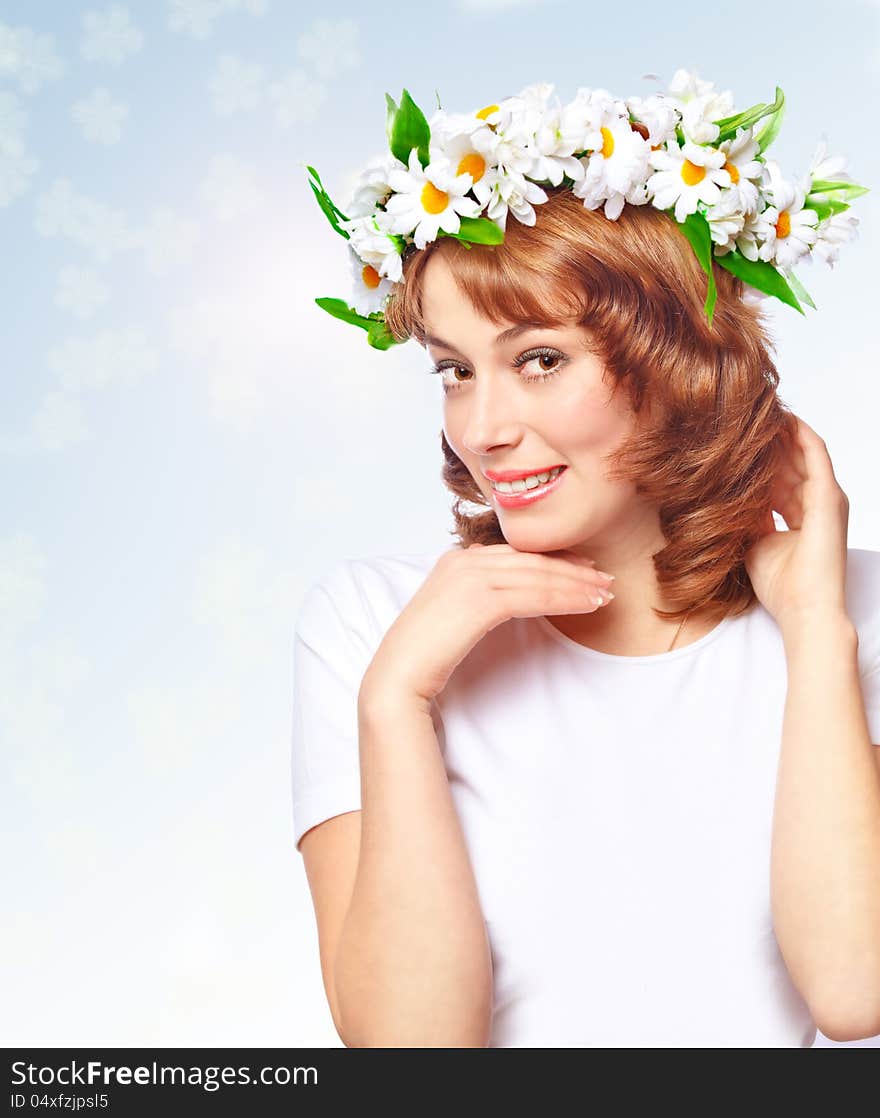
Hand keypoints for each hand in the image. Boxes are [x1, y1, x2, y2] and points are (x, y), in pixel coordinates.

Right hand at [359, 542, 615, 710]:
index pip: (517, 554)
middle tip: (606, 580)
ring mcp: (469, 576)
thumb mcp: (455, 614)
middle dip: (573, 570)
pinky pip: (533, 595)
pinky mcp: (478, 599)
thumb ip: (479, 595)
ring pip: (537, 576)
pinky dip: (565, 598)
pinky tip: (586, 606)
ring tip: (605, 595)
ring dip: (576, 585)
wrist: (399, 677)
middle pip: (531, 560)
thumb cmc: (428, 655)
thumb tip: (513, 595)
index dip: (555, 561)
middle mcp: (464, 559)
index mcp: (458, 559)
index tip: (585, 571)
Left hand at [743, 415, 849, 629]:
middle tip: (740, 418)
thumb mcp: (753, 543)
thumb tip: (724, 497)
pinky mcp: (829, 496)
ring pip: (801, 452)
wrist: (804, 610)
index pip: (778, 479)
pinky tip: (782, 417)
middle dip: (766, 442)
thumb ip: (746, 518)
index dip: (757, 462)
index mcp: (801, 515)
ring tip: (757, 410)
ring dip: (780, 432)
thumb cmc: (781, 587)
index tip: (732, 444)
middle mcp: (817, 503)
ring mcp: (826, 498)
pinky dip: (799, 433)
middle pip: (789, 462)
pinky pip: (815, 453)